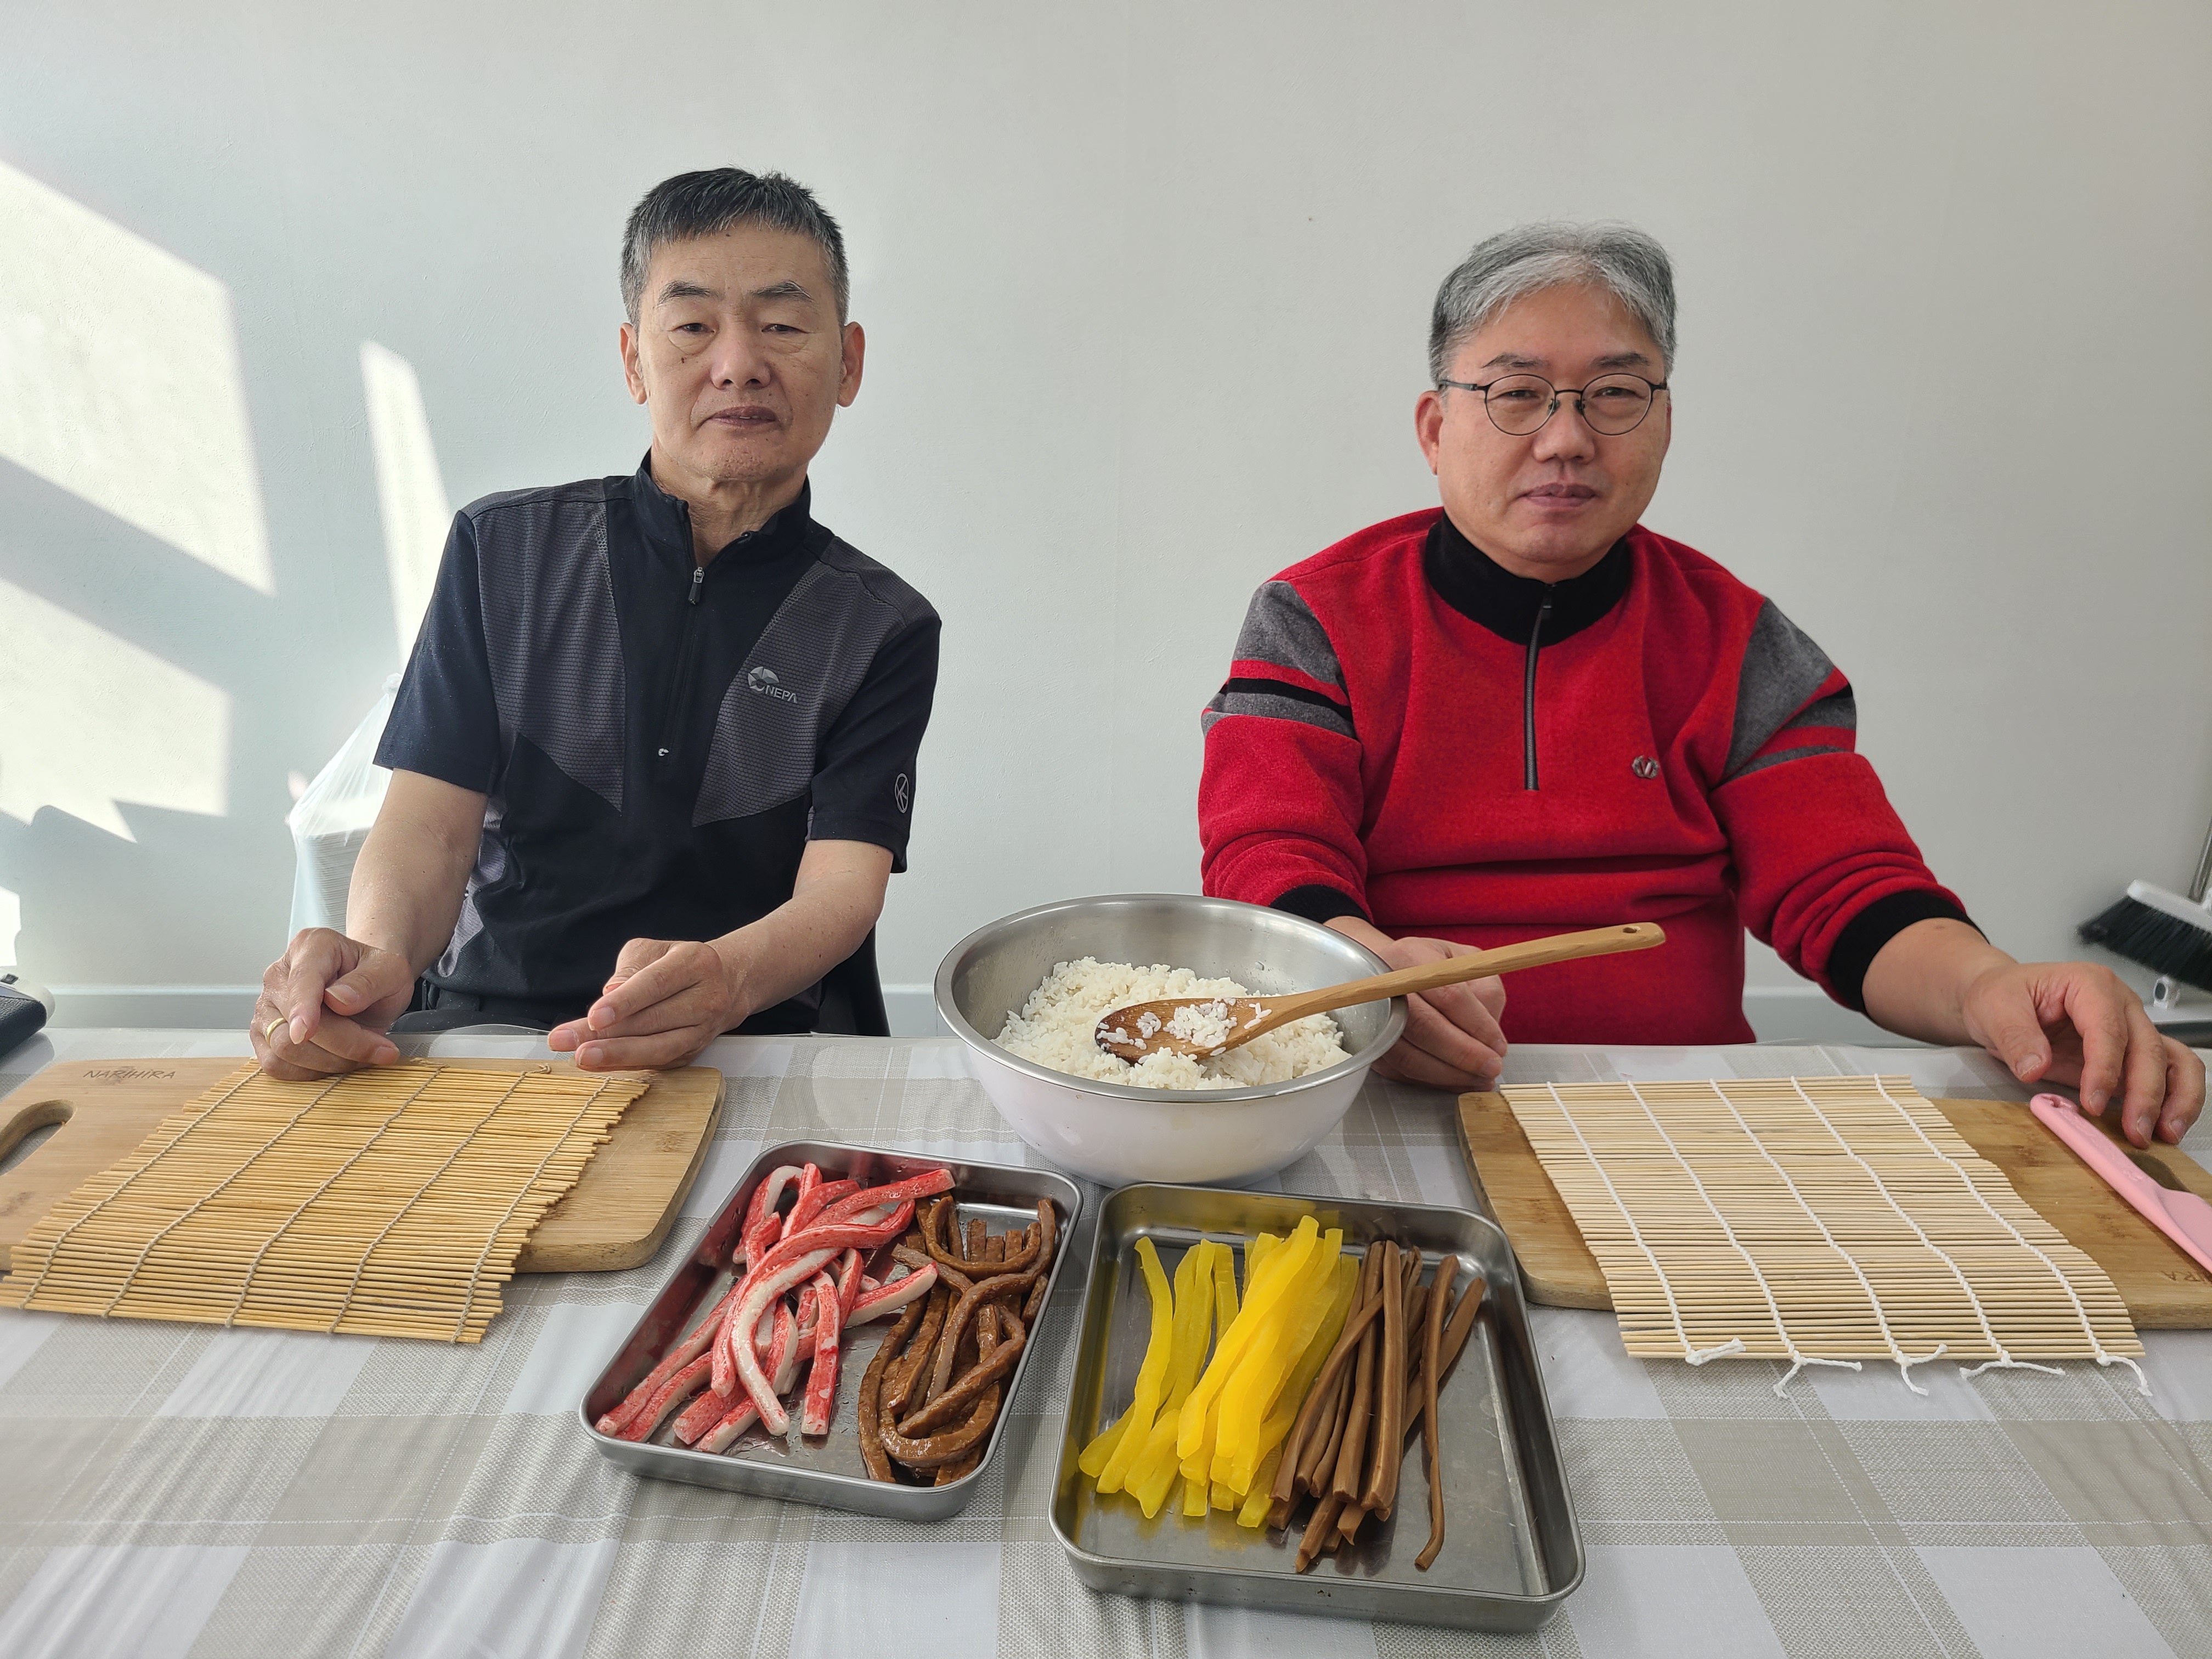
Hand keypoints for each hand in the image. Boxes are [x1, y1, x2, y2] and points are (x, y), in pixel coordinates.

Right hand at [251, 929, 410, 1078]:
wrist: (366, 988)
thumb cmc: (375, 975)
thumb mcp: (391, 970)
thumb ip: (369, 981)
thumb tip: (338, 1000)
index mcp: (310, 947)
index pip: (301, 980)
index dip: (302, 1008)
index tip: (304, 1032)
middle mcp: (278, 975)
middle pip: (294, 1025)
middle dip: (342, 1045)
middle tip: (383, 1050)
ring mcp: (265, 1007)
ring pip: (283, 1051)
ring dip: (329, 1062)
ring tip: (362, 1054)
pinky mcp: (262, 1036)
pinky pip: (277, 1066)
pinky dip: (311, 1072)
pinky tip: (338, 1061)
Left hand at [548, 937, 750, 1069]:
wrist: (727, 982)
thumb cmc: (680, 963)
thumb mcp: (654, 950)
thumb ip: (629, 969)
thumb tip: (609, 994)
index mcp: (695, 963)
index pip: (656, 984)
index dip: (624, 1002)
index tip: (595, 1016)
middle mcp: (706, 997)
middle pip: (653, 1021)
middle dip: (606, 1034)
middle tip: (568, 1040)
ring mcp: (704, 1029)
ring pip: (660, 1048)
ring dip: (618, 1055)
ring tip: (582, 1057)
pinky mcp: (695, 1051)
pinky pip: (660, 1062)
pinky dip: (628, 1064)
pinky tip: (601, 1064)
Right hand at [1328, 918, 1507, 1089]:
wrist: (1396, 975)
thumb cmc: (1438, 969)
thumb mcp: (1469, 964)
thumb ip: (1485, 992)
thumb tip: (1490, 1038)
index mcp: (1411, 956)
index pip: (1446, 993)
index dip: (1476, 1024)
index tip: (1499, 1044)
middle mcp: (1382, 985)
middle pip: (1422, 1026)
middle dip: (1463, 1053)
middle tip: (1492, 1067)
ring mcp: (1371, 1017)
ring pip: (1409, 1055)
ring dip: (1449, 1074)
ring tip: (1480, 1079)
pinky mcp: (1371, 1045)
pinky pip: (1401, 1071)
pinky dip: (1434, 1081)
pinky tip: (1459, 1079)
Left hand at [1959, 959, 2203, 1145]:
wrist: (2000, 996)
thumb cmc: (2002, 994)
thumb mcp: (1995, 1007)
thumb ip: (2015, 1036)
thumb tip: (2035, 1068)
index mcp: (2089, 985)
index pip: (2108, 1029)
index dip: (2105, 1069)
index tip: (2093, 1102)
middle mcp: (2120, 1004)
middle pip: (2147, 1047)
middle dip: (2146, 1093)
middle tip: (2134, 1130)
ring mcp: (2130, 1028)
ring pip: (2172, 1059)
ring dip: (2175, 1097)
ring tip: (2163, 1132)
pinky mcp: (2129, 1053)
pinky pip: (2168, 1071)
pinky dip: (2175, 1097)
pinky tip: (2165, 1124)